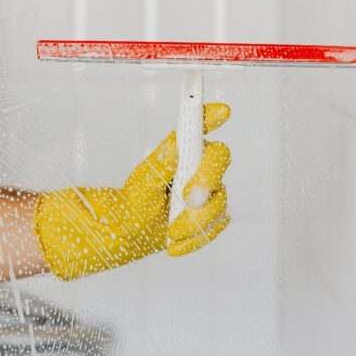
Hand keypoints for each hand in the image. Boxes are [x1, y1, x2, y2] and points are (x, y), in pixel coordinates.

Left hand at [34, 103, 230, 279]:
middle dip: (207, 180)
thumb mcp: (142, 183)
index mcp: (181, 150)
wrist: (132, 233)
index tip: (223, 111)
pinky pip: (217, 224)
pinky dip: (196, 238)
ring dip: (195, 220)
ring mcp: (210, 190)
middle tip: (187, 199)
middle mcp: (199, 165)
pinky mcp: (214, 214)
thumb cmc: (135, 201)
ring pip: (219, 199)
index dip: (212, 115)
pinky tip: (176, 243)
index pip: (200, 125)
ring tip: (171, 232)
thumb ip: (160, 165)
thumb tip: (175, 145)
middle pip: (220, 159)